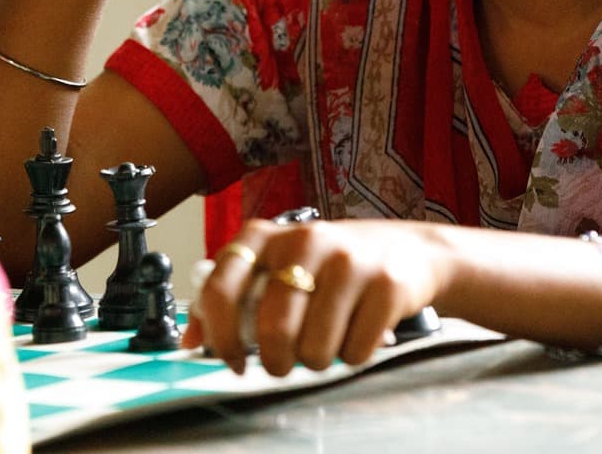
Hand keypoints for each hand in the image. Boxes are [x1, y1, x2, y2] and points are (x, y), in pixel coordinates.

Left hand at [184, 219, 446, 375]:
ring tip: (326, 343)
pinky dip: (353, 357)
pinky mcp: (387, 284)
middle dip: (276, 361)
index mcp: (265, 237)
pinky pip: (355, 351)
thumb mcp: (278, 266)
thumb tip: (192, 341)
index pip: (222, 288)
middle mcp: (304, 241)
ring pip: (314, 347)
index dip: (221, 336)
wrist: (409, 250)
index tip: (232, 361)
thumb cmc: (331, 265)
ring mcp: (348, 260)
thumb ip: (234, 296)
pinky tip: (358, 334)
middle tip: (284, 365)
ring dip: (317, 361)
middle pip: (273, 328)